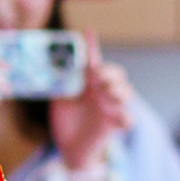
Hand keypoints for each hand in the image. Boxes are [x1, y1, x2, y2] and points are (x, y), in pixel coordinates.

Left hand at [51, 32, 134, 170]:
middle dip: (111, 73)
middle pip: (118, 75)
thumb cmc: (66, 120)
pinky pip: (128, 119)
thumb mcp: (59, 98)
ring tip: (107, 92)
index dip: (93, 47)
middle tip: (98, 76)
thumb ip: (60, 82)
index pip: (94, 61)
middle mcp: (103, 93)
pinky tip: (116, 115)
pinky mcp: (114, 125)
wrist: (69, 147)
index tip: (88, 32)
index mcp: (90, 83)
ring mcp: (111, 108)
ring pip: (127, 93)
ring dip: (119, 90)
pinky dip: (125, 116)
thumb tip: (52, 61)